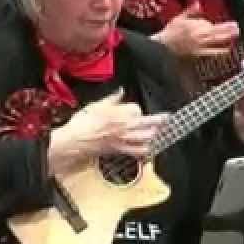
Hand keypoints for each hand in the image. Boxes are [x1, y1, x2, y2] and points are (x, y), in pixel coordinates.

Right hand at [47, 92, 167, 175]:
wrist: (76, 140)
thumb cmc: (84, 122)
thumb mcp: (96, 105)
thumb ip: (112, 99)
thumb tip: (121, 91)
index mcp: (119, 114)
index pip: (137, 109)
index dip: (138, 109)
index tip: (138, 109)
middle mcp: (125, 127)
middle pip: (148, 125)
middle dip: (159, 122)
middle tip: (167, 120)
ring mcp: (124, 140)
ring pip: (146, 139)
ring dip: (155, 136)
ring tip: (162, 133)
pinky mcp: (120, 150)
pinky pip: (137, 152)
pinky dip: (145, 151)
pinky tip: (149, 150)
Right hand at [156, 4, 238, 56]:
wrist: (164, 47)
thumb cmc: (172, 31)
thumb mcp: (180, 18)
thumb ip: (191, 11)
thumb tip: (199, 3)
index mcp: (196, 27)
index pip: (213, 26)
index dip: (225, 26)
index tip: (233, 24)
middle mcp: (200, 38)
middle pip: (218, 35)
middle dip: (229, 32)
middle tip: (237, 29)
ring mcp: (201, 48)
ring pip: (217, 45)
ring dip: (227, 41)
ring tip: (235, 37)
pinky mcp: (200, 56)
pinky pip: (213, 55)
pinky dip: (221, 52)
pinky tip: (227, 50)